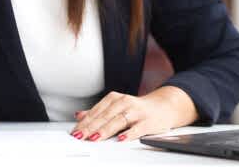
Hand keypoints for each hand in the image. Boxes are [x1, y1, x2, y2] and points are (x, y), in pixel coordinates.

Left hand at [70, 86, 197, 141]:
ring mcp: (137, 112)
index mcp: (115, 98)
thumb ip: (98, 112)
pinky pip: (138, 128)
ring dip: (106, 129)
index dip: (85, 122)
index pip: (96, 111)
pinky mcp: (148, 121)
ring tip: (95, 137)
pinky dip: (129, 134)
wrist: (163, 106)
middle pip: (105, 116)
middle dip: (91, 127)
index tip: (75, 131)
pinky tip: (121, 139)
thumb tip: (79, 115)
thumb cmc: (137, 109)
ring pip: (119, 120)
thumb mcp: (116, 106)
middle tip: (80, 136)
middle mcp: (125, 102)